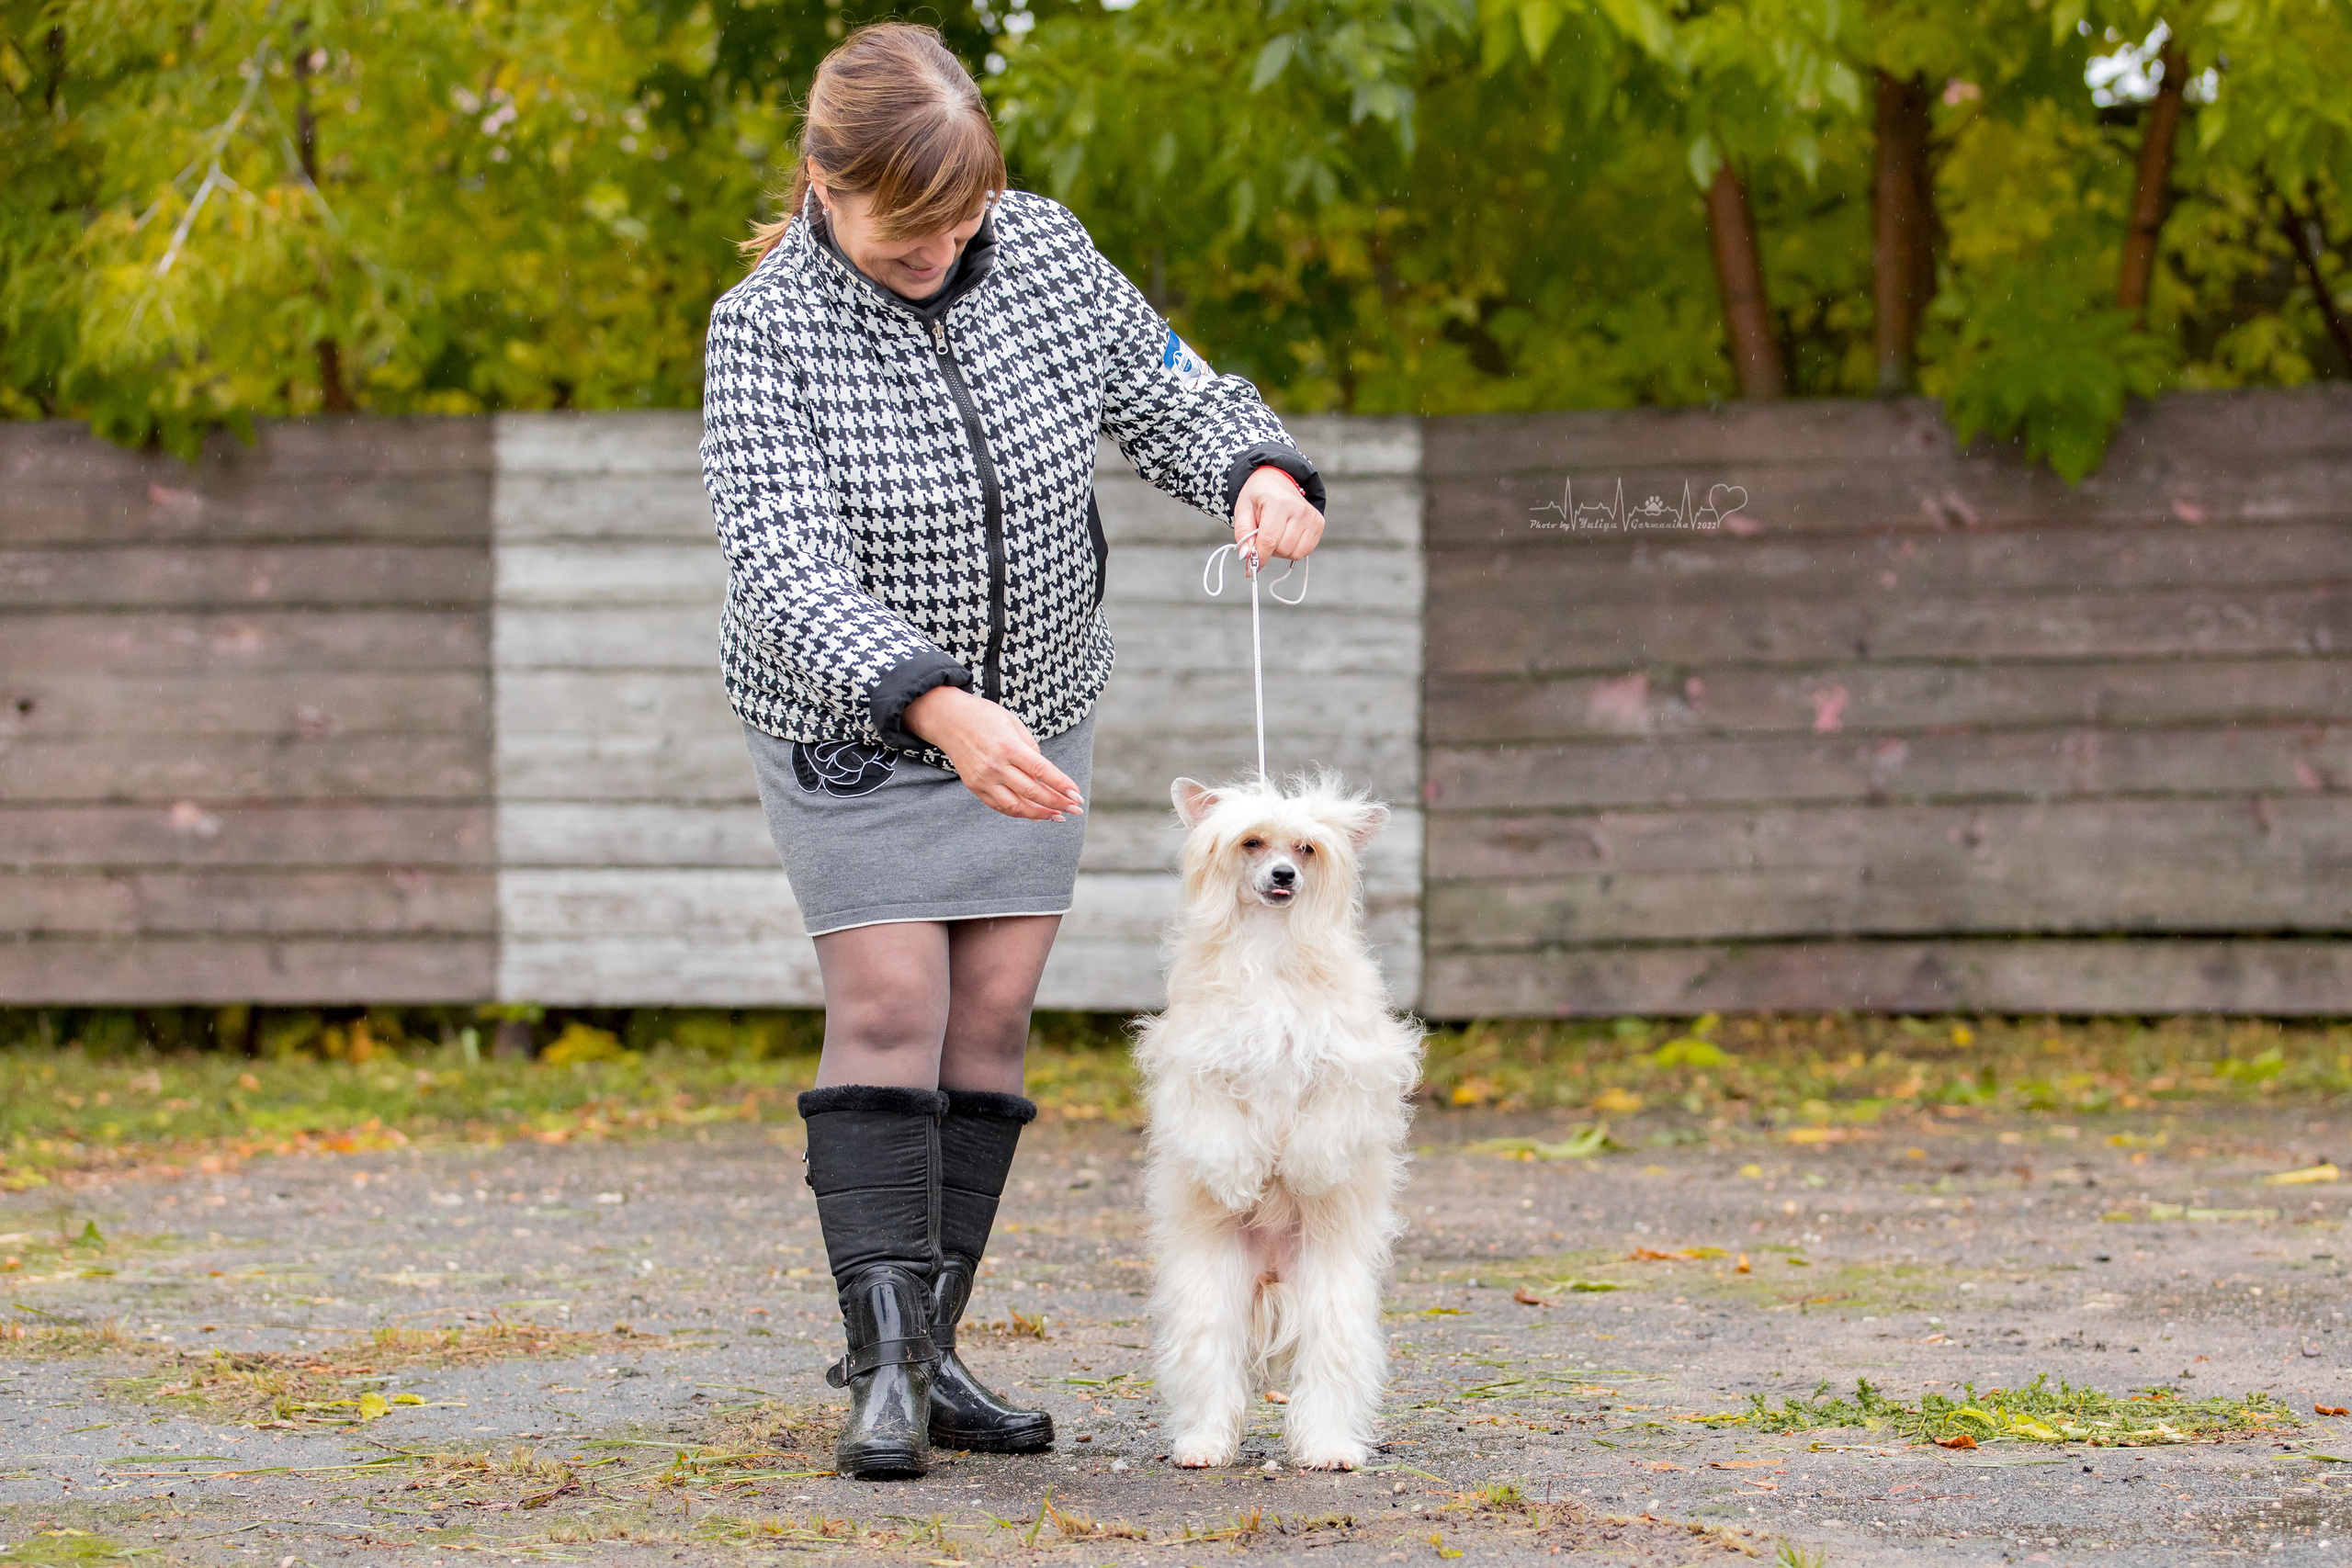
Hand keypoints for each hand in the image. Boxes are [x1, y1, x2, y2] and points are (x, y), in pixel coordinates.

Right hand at [903, 685, 1085, 821]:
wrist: (948, 719)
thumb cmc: (985, 716)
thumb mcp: (1013, 722)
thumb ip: (1030, 748)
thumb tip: (1044, 773)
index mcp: (1009, 747)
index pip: (1041, 771)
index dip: (1061, 786)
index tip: (1076, 795)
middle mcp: (996, 766)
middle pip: (1032, 792)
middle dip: (1057, 803)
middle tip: (1075, 808)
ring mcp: (984, 779)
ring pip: (1016, 806)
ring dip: (1040, 814)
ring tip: (1058, 816)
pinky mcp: (975, 787)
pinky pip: (1000, 806)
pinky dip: (1019, 813)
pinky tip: (1034, 814)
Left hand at [1232, 465, 1323, 569]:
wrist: (1276, 481)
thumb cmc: (1259, 495)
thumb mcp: (1243, 509)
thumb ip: (1243, 533)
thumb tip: (1245, 556)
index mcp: (1280, 502)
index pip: (1269, 540)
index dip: (1259, 556)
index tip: (1251, 566)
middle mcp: (1300, 509)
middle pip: (1283, 549)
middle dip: (1270, 550)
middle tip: (1263, 536)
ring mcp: (1312, 517)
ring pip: (1295, 553)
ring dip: (1282, 551)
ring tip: (1276, 534)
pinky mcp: (1319, 523)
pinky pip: (1305, 551)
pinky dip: (1293, 549)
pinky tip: (1287, 535)